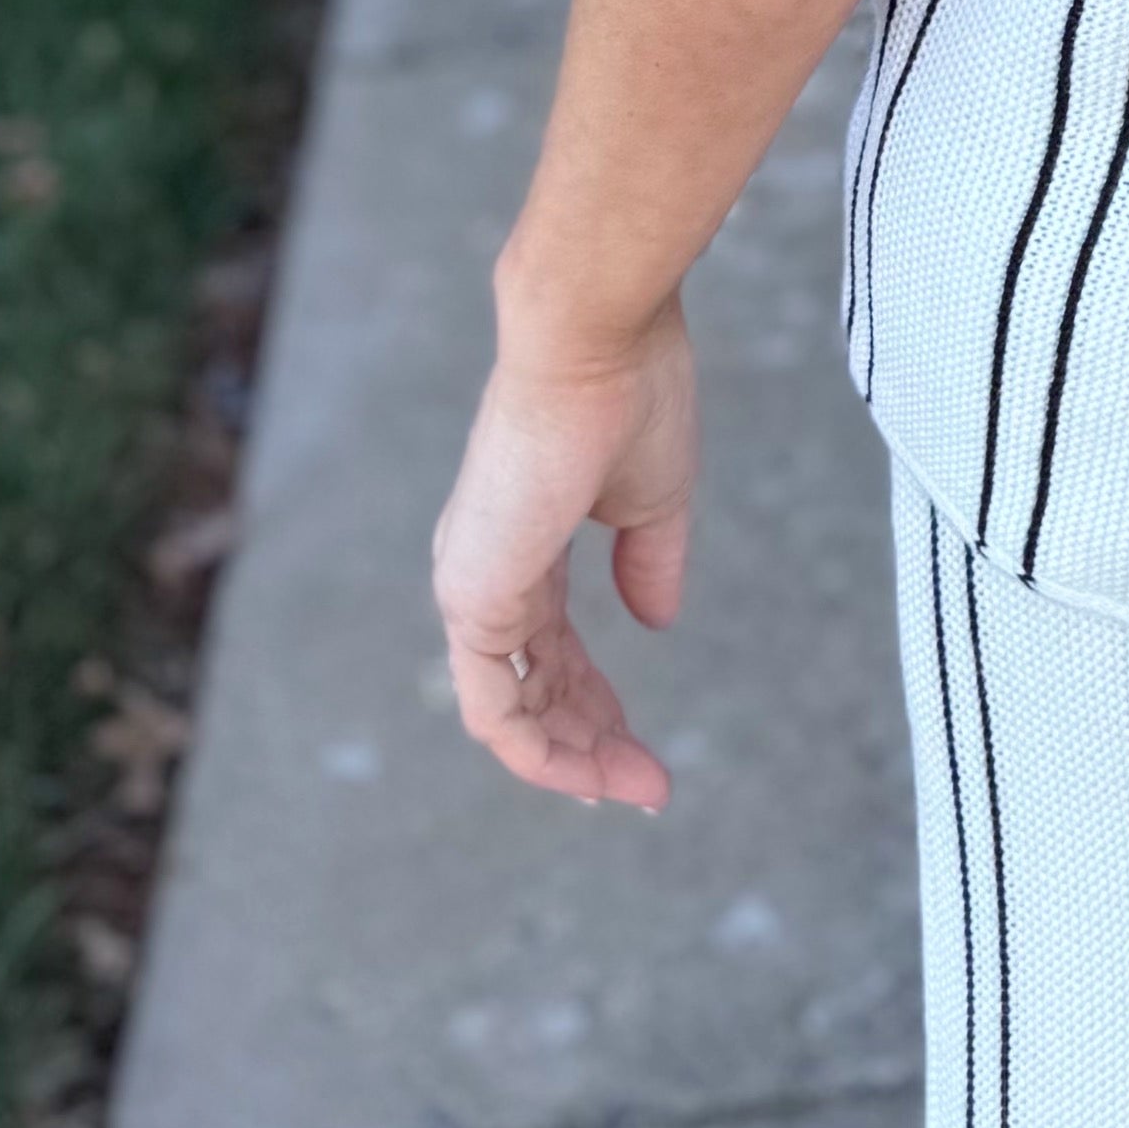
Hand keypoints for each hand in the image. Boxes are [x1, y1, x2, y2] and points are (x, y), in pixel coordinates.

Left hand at [431, 298, 696, 809]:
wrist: (595, 339)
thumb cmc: (630, 395)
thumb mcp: (654, 499)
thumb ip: (649, 565)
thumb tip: (655, 624)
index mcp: (523, 543)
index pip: (551, 651)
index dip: (597, 703)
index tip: (645, 746)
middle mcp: (487, 572)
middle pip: (532, 690)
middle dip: (591, 743)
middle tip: (649, 784)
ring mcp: (473, 587)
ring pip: (510, 712)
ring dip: (573, 761)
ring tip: (637, 788)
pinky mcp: (473, 598)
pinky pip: (495, 707)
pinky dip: (540, 752)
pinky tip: (590, 772)